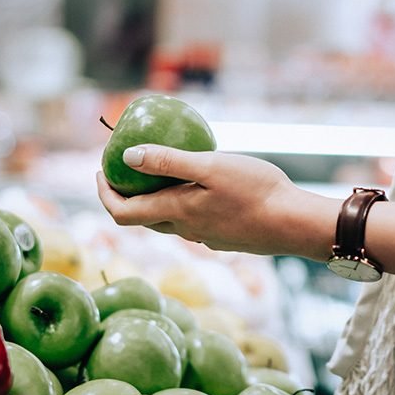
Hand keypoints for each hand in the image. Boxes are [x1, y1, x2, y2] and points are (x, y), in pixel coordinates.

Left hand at [96, 146, 336, 257]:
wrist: (294, 223)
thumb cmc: (256, 190)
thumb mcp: (211, 166)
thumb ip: (169, 161)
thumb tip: (128, 157)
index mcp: (176, 213)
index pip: (122, 213)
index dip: (103, 195)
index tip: (100, 172)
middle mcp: (185, 231)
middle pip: (141, 219)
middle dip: (124, 196)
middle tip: (122, 169)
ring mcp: (205, 237)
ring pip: (167, 222)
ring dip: (153, 200)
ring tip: (158, 173)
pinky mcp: (223, 237)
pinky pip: (191, 222)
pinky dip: (180, 204)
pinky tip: (198, 185)